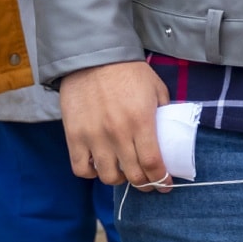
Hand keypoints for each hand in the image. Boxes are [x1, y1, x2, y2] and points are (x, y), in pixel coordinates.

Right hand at [60, 61, 170, 189]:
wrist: (93, 57)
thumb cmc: (128, 71)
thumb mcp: (156, 88)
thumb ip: (162, 112)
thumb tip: (168, 132)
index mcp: (141, 121)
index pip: (152, 163)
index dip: (161, 179)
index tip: (166, 184)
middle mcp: (117, 133)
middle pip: (133, 174)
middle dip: (145, 184)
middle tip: (149, 184)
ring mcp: (94, 137)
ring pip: (107, 176)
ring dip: (119, 180)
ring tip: (125, 174)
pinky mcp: (74, 136)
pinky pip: (81, 168)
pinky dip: (91, 173)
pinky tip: (100, 167)